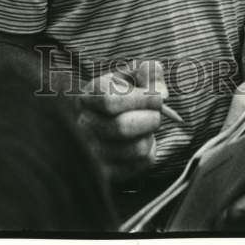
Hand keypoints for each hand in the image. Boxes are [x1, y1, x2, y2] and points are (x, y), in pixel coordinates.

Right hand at [76, 60, 166, 183]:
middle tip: (157, 113)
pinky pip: (140, 164)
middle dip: (151, 119)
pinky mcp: (106, 172)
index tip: (159, 97)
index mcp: (87, 96)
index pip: (111, 101)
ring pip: (135, 149)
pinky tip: (142, 139)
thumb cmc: (120, 93)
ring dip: (150, 135)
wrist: (104, 118)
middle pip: (122, 127)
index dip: (143, 99)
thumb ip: (149, 73)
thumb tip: (161, 92)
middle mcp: (83, 125)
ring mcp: (91, 151)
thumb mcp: (131, 75)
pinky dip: (150, 150)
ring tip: (146, 126)